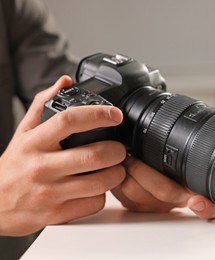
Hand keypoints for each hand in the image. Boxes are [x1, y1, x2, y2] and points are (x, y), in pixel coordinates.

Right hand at [0, 76, 126, 235]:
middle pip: (93, 155)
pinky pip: (93, 204)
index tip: (115, 115)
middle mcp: (41, 167)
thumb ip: (44, 104)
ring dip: (116, 174)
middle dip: (116, 151)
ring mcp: (49, 193)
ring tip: (114, 168)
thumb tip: (65, 81)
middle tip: (119, 149)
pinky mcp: (56, 214)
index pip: (69, 120)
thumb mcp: (24, 132)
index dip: (97, 115)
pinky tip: (98, 188)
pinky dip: (102, 195)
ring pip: (100, 182)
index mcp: (34, 142)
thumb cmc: (14, 165)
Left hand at [111, 106, 214, 219]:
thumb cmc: (178, 159)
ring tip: (125, 159)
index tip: (196, 200)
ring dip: (132, 177)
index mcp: (198, 188)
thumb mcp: (195, 143)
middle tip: (134, 158)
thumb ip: (213, 128)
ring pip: (145, 199)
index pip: (211, 207)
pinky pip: (128, 201)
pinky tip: (119, 170)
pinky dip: (121, 185)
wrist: (157, 171)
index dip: (206, 206)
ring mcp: (159, 206)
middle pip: (169, 196)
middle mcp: (180, 200)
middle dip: (148, 175)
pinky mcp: (138, 206)